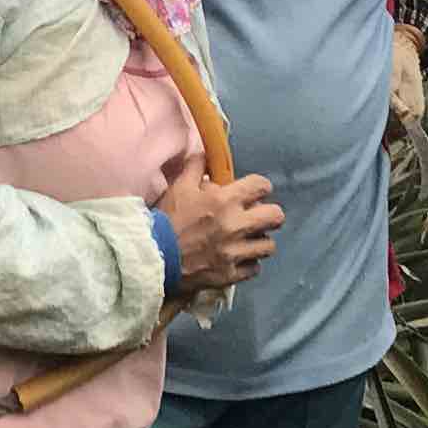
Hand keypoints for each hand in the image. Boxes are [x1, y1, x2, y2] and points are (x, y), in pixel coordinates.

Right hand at [160, 167, 281, 297]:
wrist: (151, 257)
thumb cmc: (165, 220)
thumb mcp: (178, 187)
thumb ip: (195, 167)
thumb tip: (205, 152)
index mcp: (225, 200)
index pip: (262, 186)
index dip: (260, 187)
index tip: (253, 192)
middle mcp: (235, 225)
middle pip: (276, 217)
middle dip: (268, 214)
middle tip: (256, 216)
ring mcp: (235, 253)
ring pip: (269, 245)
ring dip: (259, 240)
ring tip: (247, 240)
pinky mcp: (230, 275)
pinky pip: (255, 268)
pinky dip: (248, 264)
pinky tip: (237, 259)